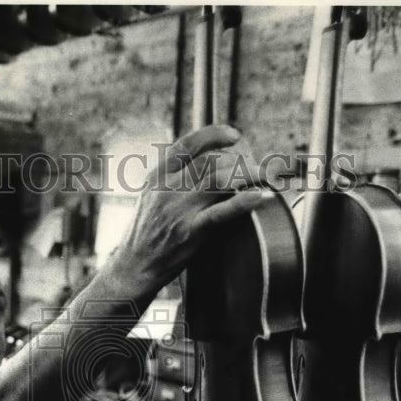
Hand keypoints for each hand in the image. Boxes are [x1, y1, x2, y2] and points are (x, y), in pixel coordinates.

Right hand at [112, 124, 275, 291]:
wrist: (134, 265)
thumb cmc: (146, 232)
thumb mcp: (151, 196)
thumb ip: (172, 177)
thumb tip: (202, 162)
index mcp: (157, 176)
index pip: (187, 144)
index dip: (213, 135)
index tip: (234, 135)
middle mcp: (167, 188)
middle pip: (210, 160)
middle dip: (240, 159)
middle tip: (258, 165)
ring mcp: (179, 209)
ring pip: (219, 179)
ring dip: (248, 174)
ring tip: (266, 176)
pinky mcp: (190, 231)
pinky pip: (221, 213)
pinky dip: (243, 202)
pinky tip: (259, 196)